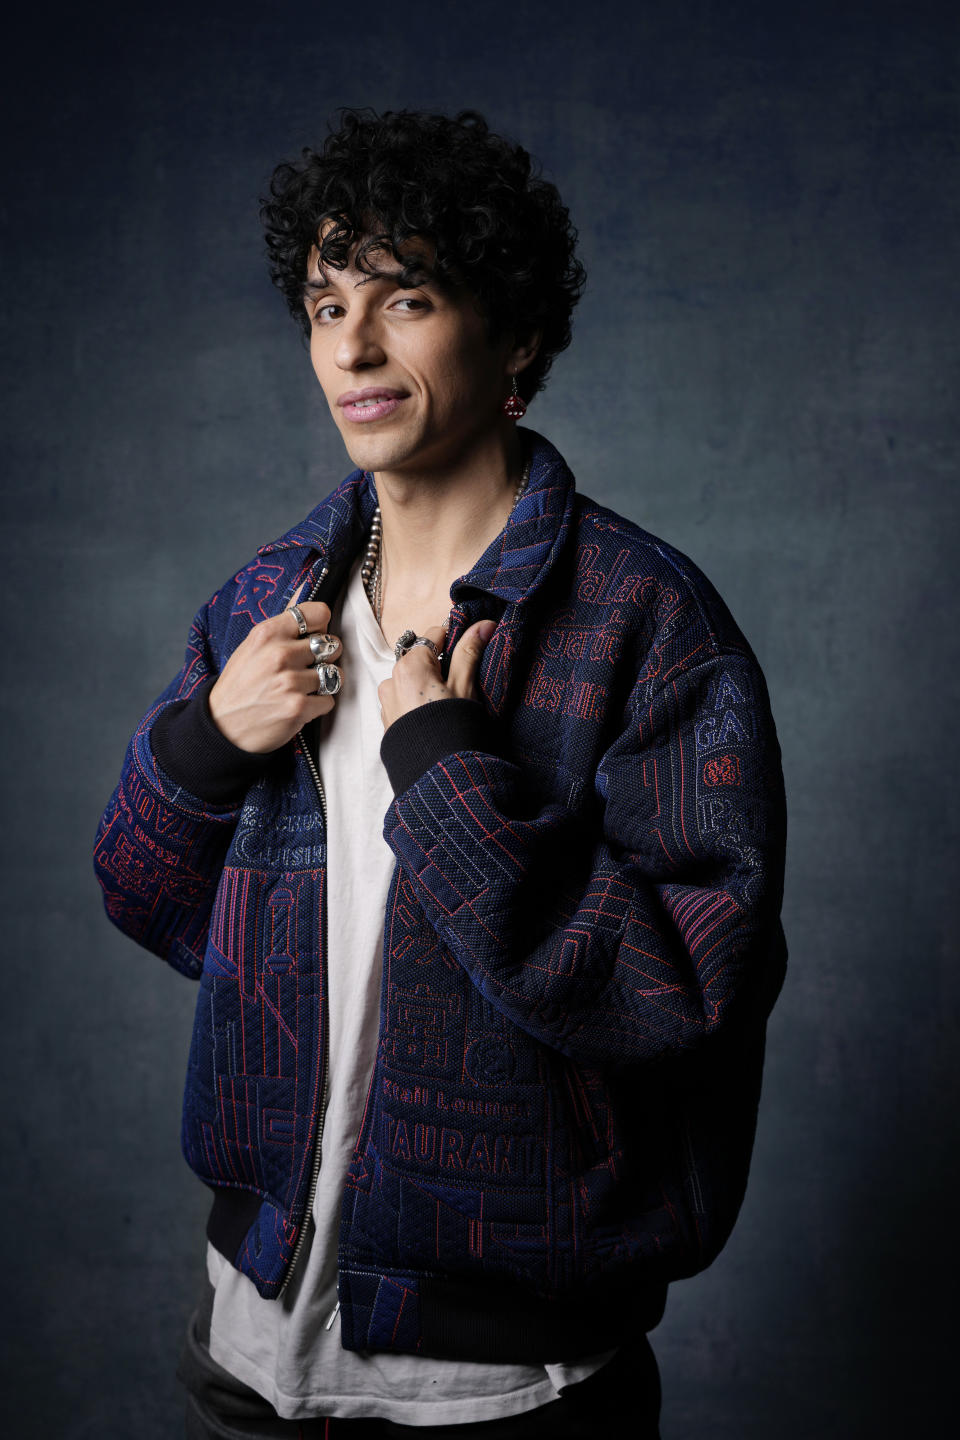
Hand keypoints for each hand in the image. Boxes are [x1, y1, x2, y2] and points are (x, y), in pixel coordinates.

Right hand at [208, 600, 343, 752]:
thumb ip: (281, 626)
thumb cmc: (240, 685)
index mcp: (267, 633)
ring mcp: (289, 681)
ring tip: (303, 688)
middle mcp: (279, 654)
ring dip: (323, 684)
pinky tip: (299, 705)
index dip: (322, 625)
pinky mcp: (298, 707)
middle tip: (308, 667)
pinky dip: (318, 706)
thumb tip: (302, 593)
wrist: (221, 725)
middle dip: (325, 657)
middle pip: (331, 645)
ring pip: (334, 674)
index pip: (318, 614)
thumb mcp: (252, 646)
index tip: (315, 635)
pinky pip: (329, 700)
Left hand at [378, 619, 495, 730]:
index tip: (468, 652)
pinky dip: (418, 702)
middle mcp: (391, 678)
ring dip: (428, 685)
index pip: (435, 634)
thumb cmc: (450, 727)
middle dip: (441, 666)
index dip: (455, 641)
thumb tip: (483, 624)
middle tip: (460, 686)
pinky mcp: (388, 719)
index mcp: (410, 664)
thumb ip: (470, 651)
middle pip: (422, 658)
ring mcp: (387, 700)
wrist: (434, 774)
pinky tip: (433, 717)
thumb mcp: (465, 686)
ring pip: (412, 680)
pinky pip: (404, 700)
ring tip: (447, 705)